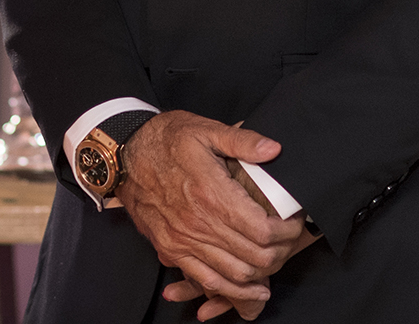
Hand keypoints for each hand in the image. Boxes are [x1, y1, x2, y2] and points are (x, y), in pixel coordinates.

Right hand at [116, 111, 303, 319]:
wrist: (124, 155)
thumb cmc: (164, 140)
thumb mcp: (204, 129)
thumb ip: (242, 141)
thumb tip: (273, 150)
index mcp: (211, 193)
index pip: (262, 230)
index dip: (286, 231)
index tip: (294, 223)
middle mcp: (198, 223)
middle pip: (253, 257)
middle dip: (280, 253)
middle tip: (289, 241)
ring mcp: (183, 241)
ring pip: (233, 275)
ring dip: (260, 275)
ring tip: (276, 262)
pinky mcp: (171, 250)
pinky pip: (205, 280)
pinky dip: (230, 289)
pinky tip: (248, 286)